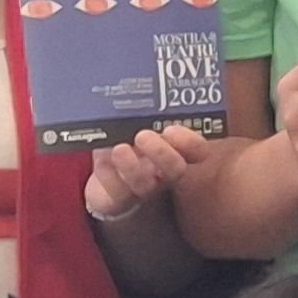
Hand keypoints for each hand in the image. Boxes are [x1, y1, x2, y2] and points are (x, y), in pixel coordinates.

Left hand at [84, 127, 202, 221]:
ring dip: (132, 166)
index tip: (172, 129)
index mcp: (172, 151)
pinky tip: (102, 164)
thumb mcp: (134, 129)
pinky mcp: (118, 201)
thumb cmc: (125, 147)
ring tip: (119, 149)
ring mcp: (141, 189)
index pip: (196, 150)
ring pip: (144, 183)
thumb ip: (137, 117)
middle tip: (143, 136)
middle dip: (162, 153)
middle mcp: (162, 173)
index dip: (190, 142)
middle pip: (175, 169)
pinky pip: (116, 192)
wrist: (105, 183)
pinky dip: (108, 176)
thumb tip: (132, 96)